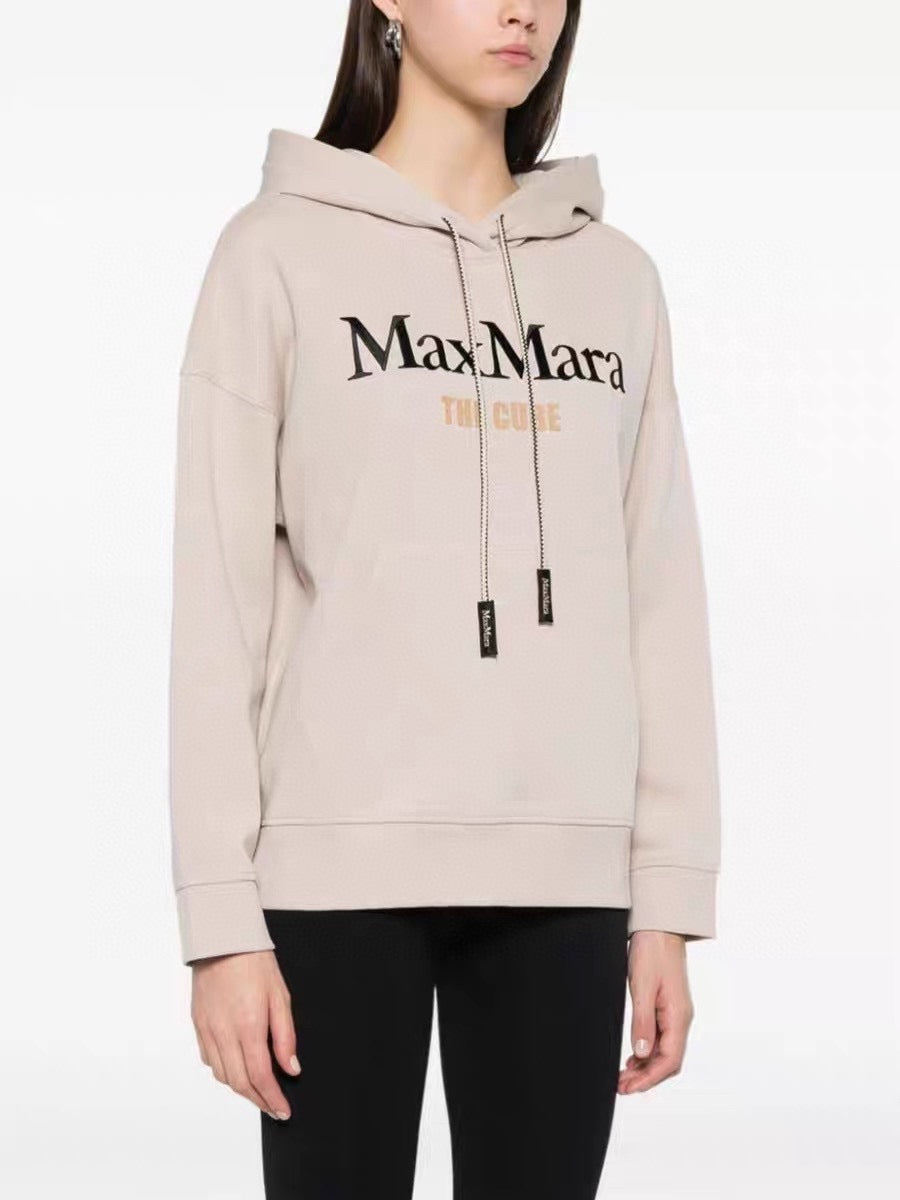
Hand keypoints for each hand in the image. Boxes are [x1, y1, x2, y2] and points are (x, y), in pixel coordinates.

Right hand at [191, 949, 300, 1119]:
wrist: (222, 939)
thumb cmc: (254, 962)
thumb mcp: (280, 996)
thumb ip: (285, 1036)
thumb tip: (291, 1068)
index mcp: (248, 1025)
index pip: (260, 1075)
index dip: (272, 1098)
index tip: (282, 1110)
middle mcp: (224, 1032)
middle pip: (239, 1082)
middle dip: (258, 1100)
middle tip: (273, 1108)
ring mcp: (207, 1029)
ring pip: (222, 1074)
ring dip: (241, 1088)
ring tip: (258, 1090)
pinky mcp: (198, 1024)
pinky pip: (209, 1058)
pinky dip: (224, 1070)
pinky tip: (237, 1067)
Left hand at [618, 930, 693, 1093]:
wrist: (660, 927)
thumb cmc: (652, 952)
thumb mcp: (642, 986)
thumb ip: (642, 1021)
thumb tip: (642, 1054)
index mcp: (679, 1016)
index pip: (669, 1060)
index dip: (649, 1078)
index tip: (629, 1088)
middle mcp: (680, 1019)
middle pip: (668, 1061)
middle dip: (646, 1077)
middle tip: (621, 1086)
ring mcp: (675, 1014)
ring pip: (664, 1051)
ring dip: (645, 1066)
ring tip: (623, 1076)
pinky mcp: (667, 1007)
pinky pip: (661, 1038)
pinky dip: (647, 1052)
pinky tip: (633, 1056)